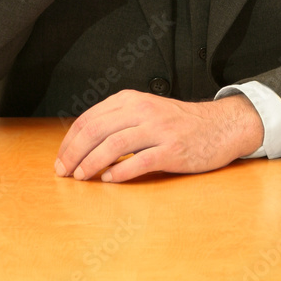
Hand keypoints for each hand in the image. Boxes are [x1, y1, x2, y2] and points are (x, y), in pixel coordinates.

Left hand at [54, 92, 264, 182]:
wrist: (220, 127)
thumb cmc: (180, 125)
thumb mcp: (146, 111)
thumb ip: (118, 121)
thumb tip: (83, 144)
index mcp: (131, 100)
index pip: (89, 119)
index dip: (69, 141)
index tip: (61, 159)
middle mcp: (142, 111)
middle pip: (95, 131)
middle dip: (74, 154)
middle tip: (64, 172)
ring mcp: (158, 130)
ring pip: (113, 145)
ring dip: (91, 164)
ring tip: (81, 177)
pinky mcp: (172, 150)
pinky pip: (139, 162)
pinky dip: (119, 172)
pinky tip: (109, 180)